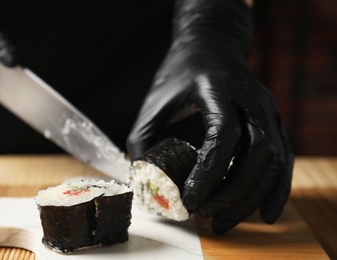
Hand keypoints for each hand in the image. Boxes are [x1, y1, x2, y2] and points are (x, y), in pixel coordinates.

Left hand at [127, 0, 293, 233]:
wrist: (211, 46)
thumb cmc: (179, 75)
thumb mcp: (154, 102)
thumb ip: (144, 140)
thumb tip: (142, 183)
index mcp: (217, 88)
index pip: (224, 133)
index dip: (209, 171)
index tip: (191, 200)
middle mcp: (251, 98)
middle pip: (258, 150)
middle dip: (233, 191)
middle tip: (206, 213)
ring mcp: (268, 109)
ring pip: (275, 159)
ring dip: (252, 198)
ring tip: (224, 223)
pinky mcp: (274, 121)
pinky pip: (284, 160)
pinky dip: (275, 190)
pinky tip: (263, 213)